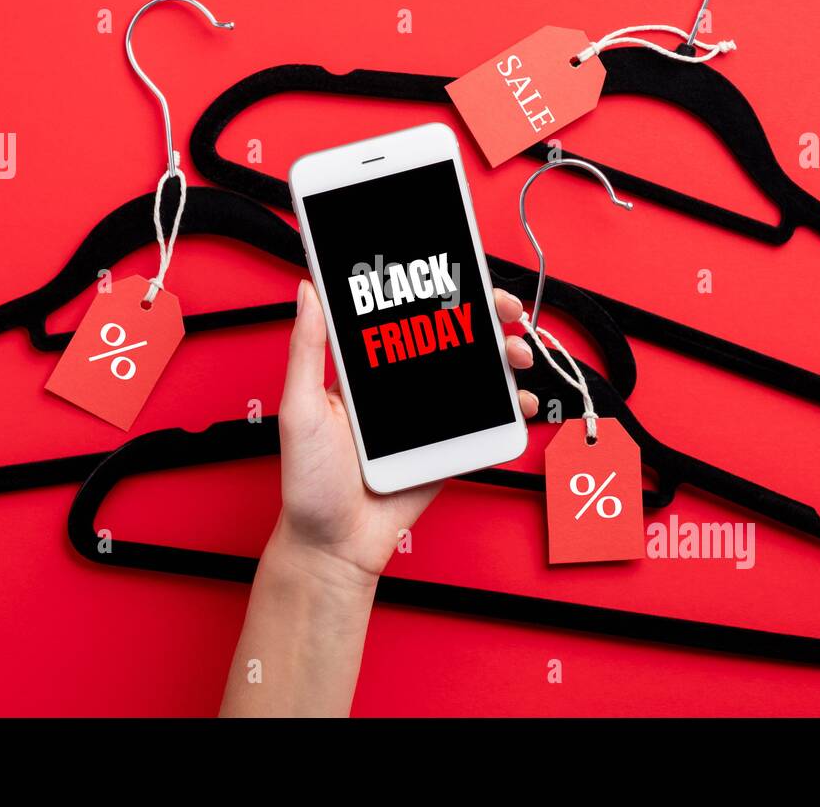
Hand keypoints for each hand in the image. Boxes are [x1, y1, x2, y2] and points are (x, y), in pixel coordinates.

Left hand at [273, 280, 537, 588]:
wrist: (334, 547)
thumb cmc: (307, 483)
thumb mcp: (300, 409)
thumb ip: (306, 350)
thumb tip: (307, 291)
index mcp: (366, 373)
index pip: (406, 318)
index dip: (435, 292)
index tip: (459, 272)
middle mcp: (400, 390)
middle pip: (452, 340)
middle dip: (485, 317)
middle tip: (503, 308)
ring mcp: (427, 420)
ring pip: (476, 376)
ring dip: (504, 356)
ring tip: (515, 352)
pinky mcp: (447, 450)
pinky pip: (485, 423)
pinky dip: (510, 409)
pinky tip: (518, 400)